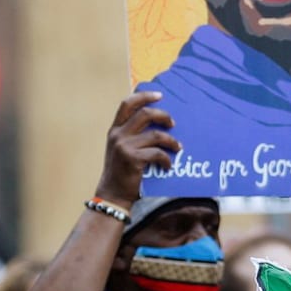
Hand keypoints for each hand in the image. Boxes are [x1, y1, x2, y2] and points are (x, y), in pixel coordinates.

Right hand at [97, 89, 177, 205]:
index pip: (127, 104)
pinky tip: (168, 166)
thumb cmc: (122, 172)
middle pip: (145, 114)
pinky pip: (157, 153)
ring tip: (177, 147)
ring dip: (171, 140)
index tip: (160, 95)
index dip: (144, 96)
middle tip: (173, 123)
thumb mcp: (121, 149)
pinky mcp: (132, 159)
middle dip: (163, 116)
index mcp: (115, 130)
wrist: (113, 195)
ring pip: (156, 134)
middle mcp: (117, 135)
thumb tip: (160, 125)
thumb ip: (132, 136)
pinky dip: (167, 159)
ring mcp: (124, 146)